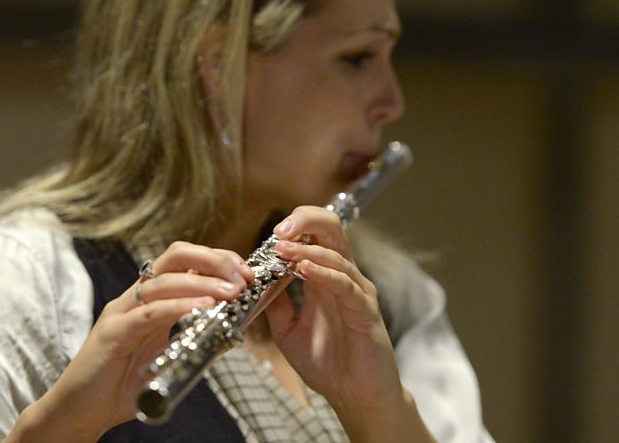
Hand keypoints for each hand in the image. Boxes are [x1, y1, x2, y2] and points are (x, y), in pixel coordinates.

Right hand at [8, 243, 252, 441]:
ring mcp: (122, 312)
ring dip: (203, 282)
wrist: (80, 412)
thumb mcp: (167, 357)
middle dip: (213, 259)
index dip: (216, 260)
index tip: (245, 271)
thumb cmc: (121, 386)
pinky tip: (204, 308)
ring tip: (232, 290)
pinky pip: (148, 312)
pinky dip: (178, 306)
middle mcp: (135, 298)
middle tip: (242, 274)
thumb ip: (193, 340)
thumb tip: (232, 331)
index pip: (185, 263)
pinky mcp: (113, 332)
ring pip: (164, 281)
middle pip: (175, 257)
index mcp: (150, 301)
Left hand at [264, 206, 404, 414]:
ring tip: (282, 248)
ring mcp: (357, 293)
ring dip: (307, 249)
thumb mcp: (287, 330)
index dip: (295, 227)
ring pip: (336, 254)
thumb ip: (275, 303)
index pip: (316, 234)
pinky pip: (345, 285)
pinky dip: (324, 273)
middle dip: (305, 220)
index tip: (270, 235)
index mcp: (326, 278)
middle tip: (279, 230)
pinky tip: (304, 269)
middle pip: (331, 230)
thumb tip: (253, 280)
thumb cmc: (328, 363)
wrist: (355, 397)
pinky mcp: (365, 312)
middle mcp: (344, 278)